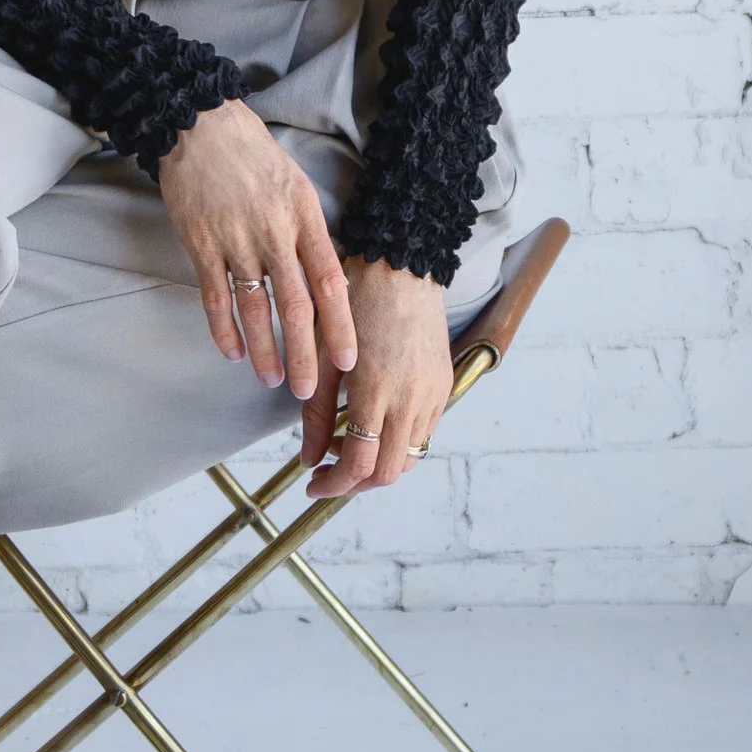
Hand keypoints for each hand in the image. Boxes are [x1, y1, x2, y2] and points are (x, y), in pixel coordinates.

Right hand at [157, 97, 356, 404]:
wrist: (199, 124)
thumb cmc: (252, 153)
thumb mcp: (296, 185)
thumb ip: (310, 232)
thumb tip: (326, 279)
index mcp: (304, 217)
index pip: (330, 282)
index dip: (340, 325)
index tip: (348, 360)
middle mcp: (274, 232)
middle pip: (295, 305)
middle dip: (305, 353)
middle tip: (309, 392)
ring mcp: (236, 239)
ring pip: (255, 307)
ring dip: (265, 350)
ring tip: (272, 379)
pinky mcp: (201, 242)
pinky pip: (215, 295)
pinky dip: (224, 328)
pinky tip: (231, 353)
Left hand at [298, 256, 455, 500]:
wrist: (400, 265)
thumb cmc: (354, 302)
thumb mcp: (323, 356)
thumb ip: (316, 413)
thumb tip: (308, 457)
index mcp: (377, 390)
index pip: (359, 465)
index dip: (333, 485)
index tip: (313, 484)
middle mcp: (412, 398)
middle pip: (388, 473)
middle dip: (354, 483)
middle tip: (327, 471)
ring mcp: (433, 394)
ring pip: (408, 457)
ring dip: (376, 463)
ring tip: (346, 441)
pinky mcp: (444, 385)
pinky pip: (423, 432)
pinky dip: (396, 441)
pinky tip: (372, 420)